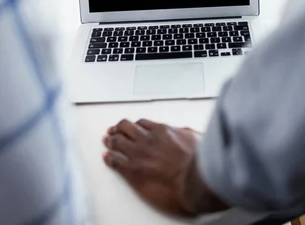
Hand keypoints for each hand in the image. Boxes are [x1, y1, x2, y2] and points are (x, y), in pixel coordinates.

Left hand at [103, 119, 228, 217]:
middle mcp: (147, 140)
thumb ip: (182, 133)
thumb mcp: (193, 138)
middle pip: (125, 128)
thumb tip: (181, 132)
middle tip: (113, 130)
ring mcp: (138, 155)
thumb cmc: (197, 163)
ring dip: (111, 140)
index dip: (134, 125)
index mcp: (161, 130)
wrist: (193, 182)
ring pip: (117, 142)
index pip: (141, 123)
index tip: (132, 127)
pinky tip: (107, 157)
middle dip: (118, 128)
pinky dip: (109, 158)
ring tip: (107, 141)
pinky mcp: (132, 172)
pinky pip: (115, 161)